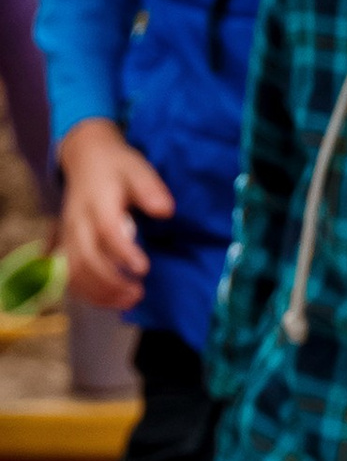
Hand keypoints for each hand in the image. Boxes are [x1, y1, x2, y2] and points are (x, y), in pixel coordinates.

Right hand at [56, 117, 172, 310]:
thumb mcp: (137, 169)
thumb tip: (165, 210)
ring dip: (99, 292)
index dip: (123, 251)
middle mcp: (78, 222)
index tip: (143, 268)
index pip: (106, 230)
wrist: (85, 158)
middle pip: (86, 258)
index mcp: (97, 202)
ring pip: (74, 271)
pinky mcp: (66, 245)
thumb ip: (150, 188)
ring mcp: (69, 235)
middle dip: (111, 281)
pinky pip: (68, 275)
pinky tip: (111, 301)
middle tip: (139, 293)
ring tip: (129, 301)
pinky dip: (87, 293)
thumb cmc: (117, 167)